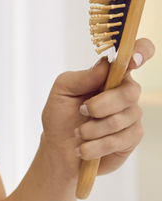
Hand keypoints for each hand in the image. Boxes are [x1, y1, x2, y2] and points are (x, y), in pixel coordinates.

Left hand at [40, 38, 153, 179]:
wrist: (59, 149)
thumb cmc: (60, 115)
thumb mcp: (61, 91)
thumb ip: (81, 77)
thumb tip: (105, 64)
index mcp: (109, 75)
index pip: (134, 55)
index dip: (140, 51)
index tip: (132, 59)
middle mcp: (124, 92)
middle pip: (129, 92)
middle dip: (100, 105)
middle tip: (82, 110)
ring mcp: (131, 115)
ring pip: (122, 118)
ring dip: (93, 128)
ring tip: (79, 132)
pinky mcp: (132, 137)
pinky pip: (120, 139)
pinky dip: (96, 144)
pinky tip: (84, 147)